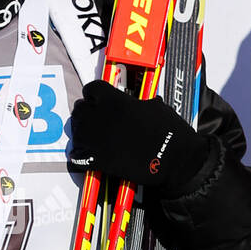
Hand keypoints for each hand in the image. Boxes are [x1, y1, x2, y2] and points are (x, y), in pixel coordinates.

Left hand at [68, 82, 209, 193]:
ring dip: (81, 134)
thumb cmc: (170, 131)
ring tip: (90, 138)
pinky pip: (75, 158)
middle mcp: (101, 116)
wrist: (175, 158)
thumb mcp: (154, 106)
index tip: (97, 100)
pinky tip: (85, 158)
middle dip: (85, 113)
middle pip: (79, 109)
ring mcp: (96, 139)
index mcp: (115, 100)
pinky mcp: (97, 160)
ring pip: (75, 132)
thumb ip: (137, 103)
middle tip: (93, 120)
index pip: (91, 89)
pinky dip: (78, 159)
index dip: (94, 95)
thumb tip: (137, 104)